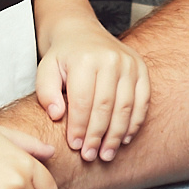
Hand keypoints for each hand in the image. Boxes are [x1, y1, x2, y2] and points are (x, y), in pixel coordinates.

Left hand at [38, 21, 149, 162]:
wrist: (81, 32)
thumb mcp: (46, 70)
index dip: (79, 126)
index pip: (83, 100)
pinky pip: (142, 100)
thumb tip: (57, 115)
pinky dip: (134, 123)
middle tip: (90, 156)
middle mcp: (111, 59)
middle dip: (98, 135)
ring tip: (107, 154)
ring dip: (116, 135)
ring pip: (126, 106)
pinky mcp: (141, 69)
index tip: (74, 146)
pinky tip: (124, 139)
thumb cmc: (63, 57)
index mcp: (85, 59)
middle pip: (106, 106)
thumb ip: (46, 92)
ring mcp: (129, 64)